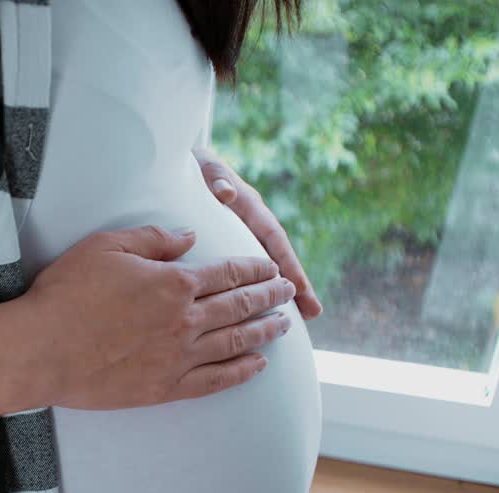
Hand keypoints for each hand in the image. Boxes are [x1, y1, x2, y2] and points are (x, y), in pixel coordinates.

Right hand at [22, 226, 295, 409]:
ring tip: (283, 326)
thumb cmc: (67, 293)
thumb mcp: (107, 247)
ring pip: (235, 343)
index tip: (271, 267)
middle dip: (269, 297)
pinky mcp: (165, 387)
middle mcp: (185, 320)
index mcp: (174, 282)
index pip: (228, 273)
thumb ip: (153, 239)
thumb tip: (190, 237)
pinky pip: (215, 380)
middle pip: (240, 306)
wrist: (42, 350)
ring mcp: (178, 357)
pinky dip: (241, 372)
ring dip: (264, 332)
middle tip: (288, 292)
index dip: (254, 269)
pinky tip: (257, 365)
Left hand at [192, 146, 322, 319]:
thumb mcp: (208, 170)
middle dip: (295, 286)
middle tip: (313, 314)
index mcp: (251, 209)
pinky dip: (255, 291)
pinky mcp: (231, 245)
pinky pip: (246, 272)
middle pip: (277, 259)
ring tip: (297, 321)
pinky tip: (256, 316)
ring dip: (278, 292)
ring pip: (264, 269)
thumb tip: (226, 193)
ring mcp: (244, 236)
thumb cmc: (197, 167)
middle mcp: (253, 226)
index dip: (287, 263)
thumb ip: (217, 178)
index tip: (299, 287)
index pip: (273, 239)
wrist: (185, 165)